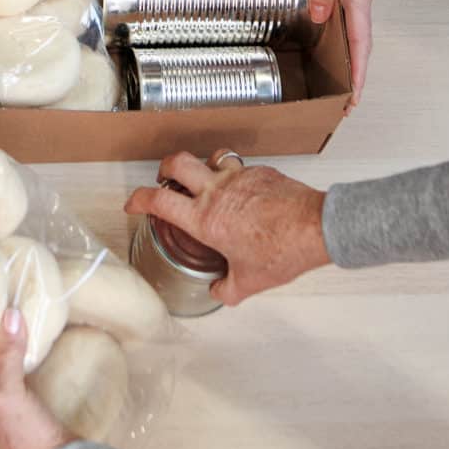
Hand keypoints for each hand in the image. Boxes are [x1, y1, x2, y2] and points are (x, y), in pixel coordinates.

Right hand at [123, 153, 330, 306]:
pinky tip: (243, 191)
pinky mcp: (260, 171)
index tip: (133, 203)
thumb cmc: (282, 251)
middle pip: (176, 162)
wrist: (315, 227)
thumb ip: (227, 289)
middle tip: (165, 180)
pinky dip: (233, 174)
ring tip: (205, 180)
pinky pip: (239, 166)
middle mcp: (217, 192)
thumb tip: (219, 291)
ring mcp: (238, 177)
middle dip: (164, 168)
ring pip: (209, 157)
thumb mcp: (249, 282)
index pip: (158, 201)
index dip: (138, 199)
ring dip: (202, 165)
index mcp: (205, 219)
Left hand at [307, 0, 380, 97]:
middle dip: (354, 68)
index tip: (355, 99)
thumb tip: (319, 16)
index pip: (361, 43)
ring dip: (347, 45)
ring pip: (354, 19)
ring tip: (336, 67)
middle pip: (361, 37)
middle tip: (344, 94)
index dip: (359, 74)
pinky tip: (328, 23)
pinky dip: (342, 21)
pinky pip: (350, 2)